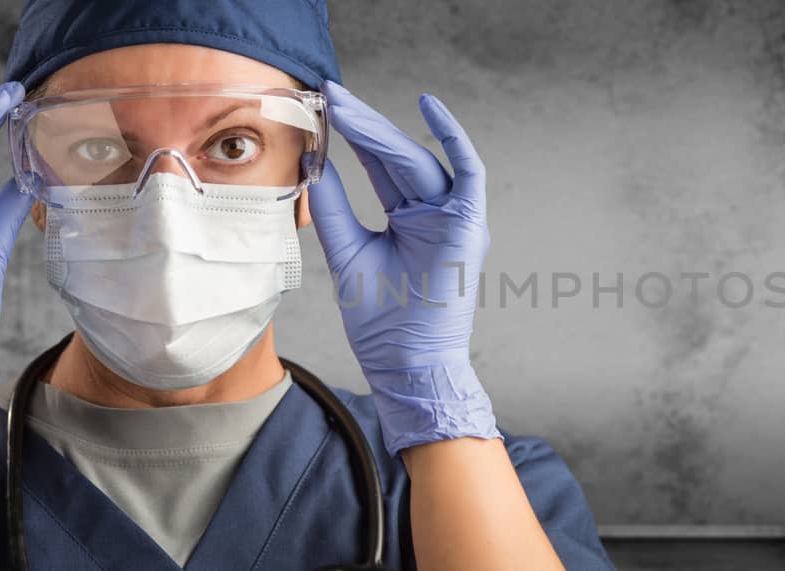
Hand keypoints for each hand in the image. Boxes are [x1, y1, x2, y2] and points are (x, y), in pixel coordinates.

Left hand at [308, 80, 498, 453]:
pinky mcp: (468, 226)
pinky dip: (453, 138)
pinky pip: (469, 173)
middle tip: (331, 94)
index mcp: (408, 220)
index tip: (324, 106)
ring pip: (418, 161)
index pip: (379, 167)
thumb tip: (315, 163)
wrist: (405, 364)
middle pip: (397, 157)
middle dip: (364, 124)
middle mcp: (433, 214)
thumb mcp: (347, 253)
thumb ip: (333, 208)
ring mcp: (453, 218)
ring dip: (382, 133)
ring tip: (346, 108)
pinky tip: (429, 106)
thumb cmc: (381, 322)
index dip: (353, 135)